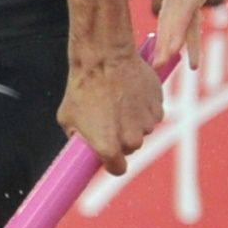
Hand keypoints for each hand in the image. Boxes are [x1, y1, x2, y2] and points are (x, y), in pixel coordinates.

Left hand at [59, 43, 167, 173]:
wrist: (104, 58)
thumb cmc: (82, 88)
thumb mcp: (68, 118)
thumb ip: (78, 137)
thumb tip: (82, 147)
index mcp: (109, 147)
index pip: (117, 169)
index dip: (111, 163)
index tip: (107, 156)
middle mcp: (132, 139)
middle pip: (129, 148)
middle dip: (120, 138)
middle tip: (108, 119)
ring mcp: (148, 123)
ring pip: (141, 130)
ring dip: (132, 121)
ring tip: (117, 101)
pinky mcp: (159, 106)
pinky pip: (151, 114)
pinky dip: (143, 107)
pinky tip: (129, 93)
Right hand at [150, 0, 227, 60]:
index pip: (181, 8)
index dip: (175, 32)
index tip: (169, 53)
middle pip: (171, 14)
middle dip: (165, 40)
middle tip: (159, 66)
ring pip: (174, 15)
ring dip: (171, 39)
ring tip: (164, 64)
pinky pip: (183, 11)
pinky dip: (182, 30)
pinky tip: (181, 51)